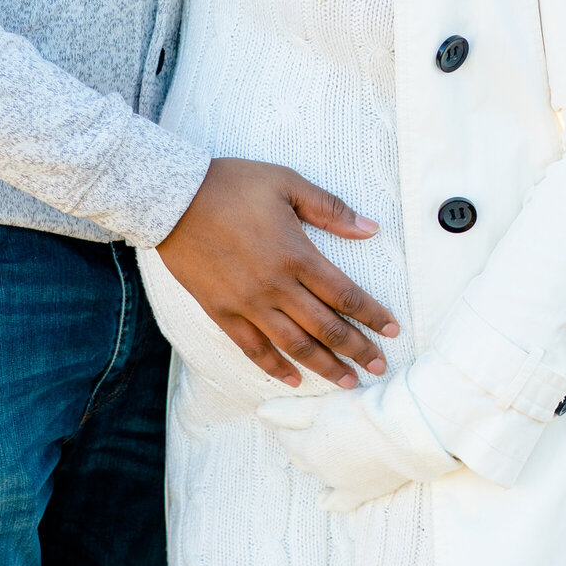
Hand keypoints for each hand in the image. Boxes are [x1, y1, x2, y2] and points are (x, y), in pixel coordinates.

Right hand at [157, 157, 397, 388]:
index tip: (392, 331)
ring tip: (347, 382)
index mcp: (297, 255)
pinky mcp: (222, 312)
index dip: (372, 316)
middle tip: (379, 367)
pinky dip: (274, 366)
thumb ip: (330, 209)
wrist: (173, 198)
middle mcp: (276, 286)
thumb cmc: (232, 185)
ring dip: (324, 366)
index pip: (346, 295)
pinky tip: (292, 378)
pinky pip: (253, 348)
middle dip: (357, 349)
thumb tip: (371, 228)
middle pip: (326, 327)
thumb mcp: (286, 183)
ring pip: (294, 345)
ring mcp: (248, 303)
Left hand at [259, 376, 456, 512]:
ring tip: (320, 448)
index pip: (286, 434)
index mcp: (306, 447)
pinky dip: (330, 500)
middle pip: (300, 455)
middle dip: (299, 441)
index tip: (290, 413)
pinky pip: (339, 502)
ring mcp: (339, 484)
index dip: (286, 422)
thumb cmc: (361, 414)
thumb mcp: (321, 406)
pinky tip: (323, 502)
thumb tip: (259, 414)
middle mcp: (318, 470)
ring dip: (315, 462)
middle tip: (307, 426)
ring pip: (318, 473)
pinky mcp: (361, 492)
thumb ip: (288, 411)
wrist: (403, 436)